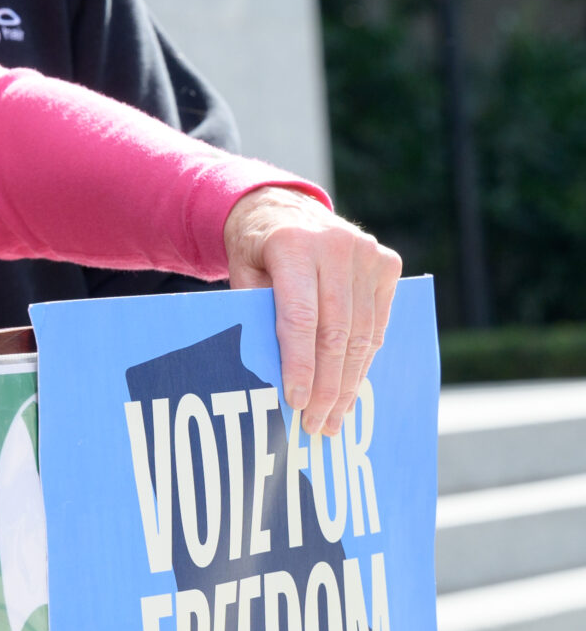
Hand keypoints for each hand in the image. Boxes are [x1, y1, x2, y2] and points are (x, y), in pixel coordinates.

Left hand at [223, 188, 402, 436]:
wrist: (282, 206)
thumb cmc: (255, 248)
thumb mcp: (241, 272)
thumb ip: (257, 313)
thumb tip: (272, 375)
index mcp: (292, 245)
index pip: (300, 318)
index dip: (300, 364)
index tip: (296, 402)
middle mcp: (336, 246)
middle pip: (337, 332)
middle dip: (328, 385)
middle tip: (317, 424)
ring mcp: (367, 253)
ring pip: (364, 334)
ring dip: (350, 381)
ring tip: (335, 417)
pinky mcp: (387, 264)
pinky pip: (378, 323)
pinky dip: (365, 359)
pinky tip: (351, 387)